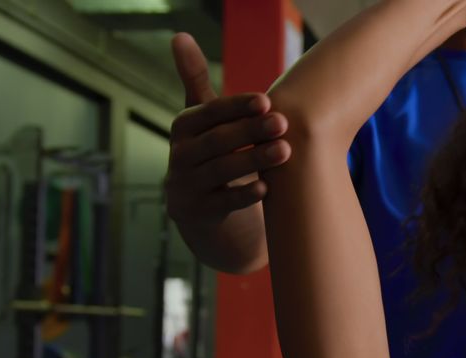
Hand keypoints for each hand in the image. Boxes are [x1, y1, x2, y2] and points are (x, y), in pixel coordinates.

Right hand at [166, 33, 291, 226]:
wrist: (204, 212)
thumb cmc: (211, 154)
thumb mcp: (202, 121)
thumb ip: (195, 81)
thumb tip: (180, 36)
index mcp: (183, 128)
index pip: (207, 113)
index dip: (235, 107)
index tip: (266, 100)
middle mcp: (179, 156)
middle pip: (216, 141)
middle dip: (250, 131)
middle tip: (283, 122)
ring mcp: (185, 187)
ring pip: (220, 171)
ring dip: (253, 159)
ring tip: (285, 151)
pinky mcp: (196, 214)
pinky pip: (221, 205)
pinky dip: (243, 196)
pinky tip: (267, 187)